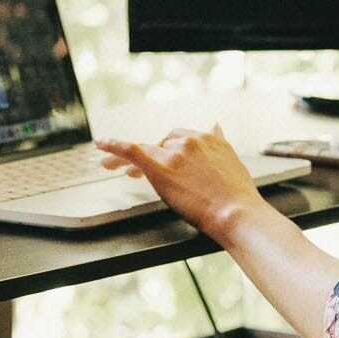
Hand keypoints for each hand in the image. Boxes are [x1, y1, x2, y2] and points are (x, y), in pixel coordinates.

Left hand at [95, 124, 263, 239]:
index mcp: (207, 139)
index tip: (163, 160)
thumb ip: (220, 142)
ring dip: (127, 158)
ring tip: (111, 165)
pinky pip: (131, 150)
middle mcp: (190, 141)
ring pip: (144, 149)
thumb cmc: (238, 196)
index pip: (180, 138)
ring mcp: (175, 153)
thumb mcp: (233, 161)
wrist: (236, 211)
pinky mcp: (160, 167)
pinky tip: (100, 145)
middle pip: (161, 144)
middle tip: (137, 172)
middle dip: (151, 157)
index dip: (168, 150)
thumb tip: (216, 126)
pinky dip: (113, 145)